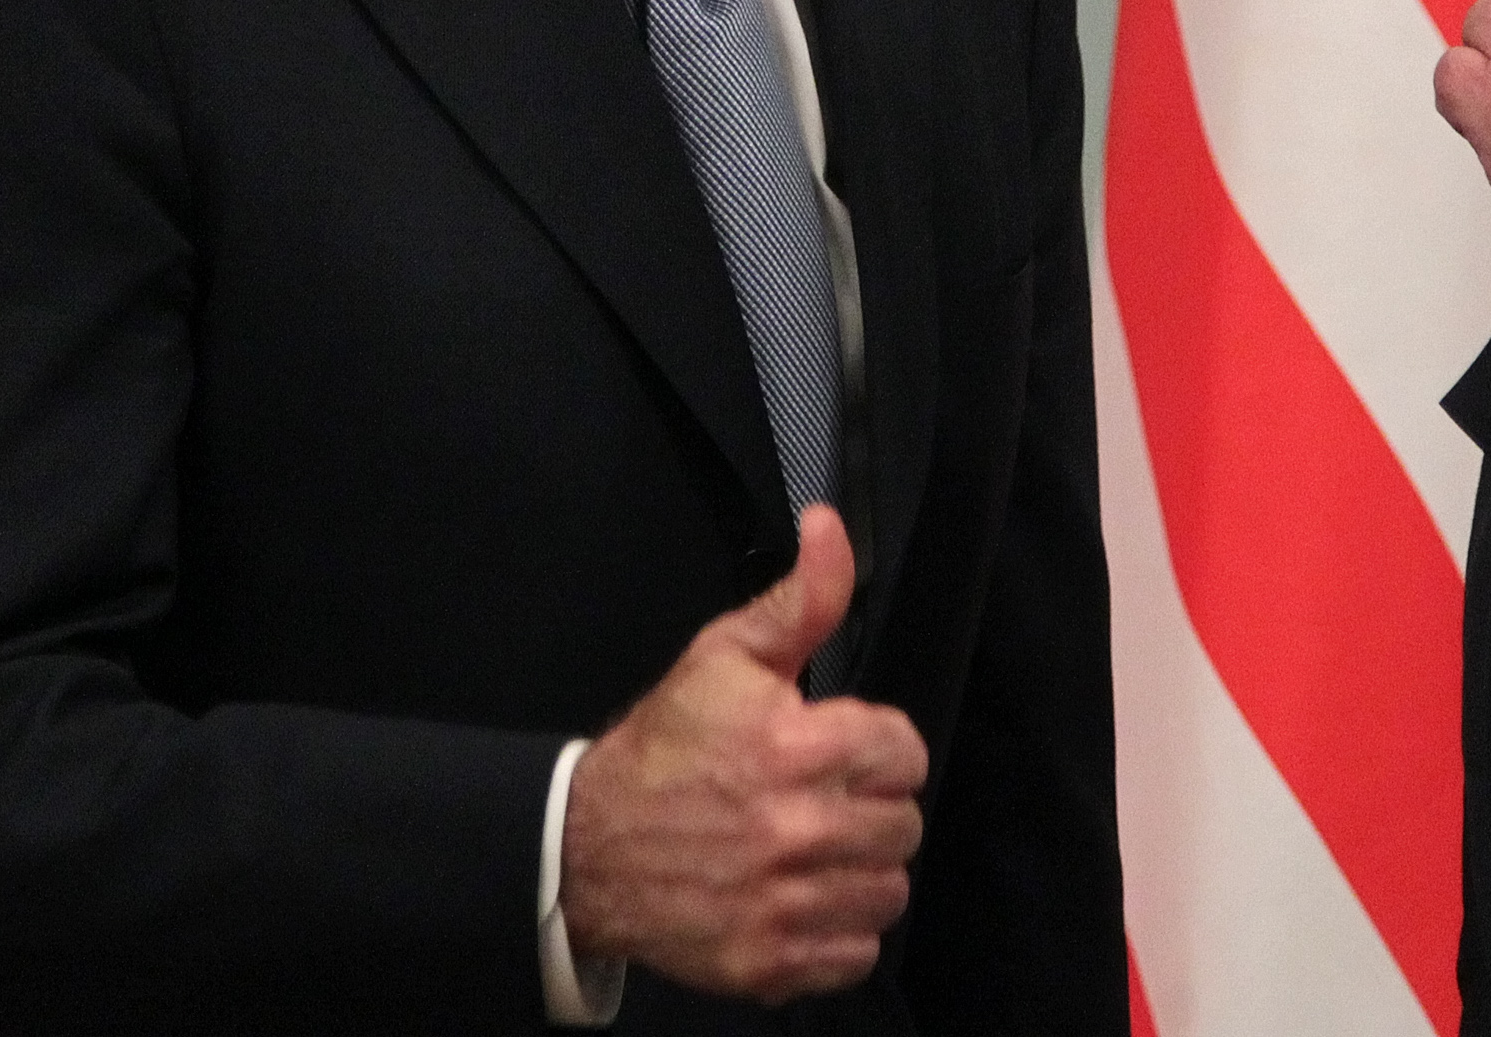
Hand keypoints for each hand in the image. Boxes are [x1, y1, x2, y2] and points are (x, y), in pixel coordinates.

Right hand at [558, 507, 928, 1003]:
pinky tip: (802, 899)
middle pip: (904, 824)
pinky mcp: (769, 962)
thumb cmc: (664, 749)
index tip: (843, 751)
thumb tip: (832, 528)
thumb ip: (801, 598)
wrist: (585, 849)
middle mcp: (797, 828)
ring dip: (861, 872)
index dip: (878, 748)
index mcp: (795, 746)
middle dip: (871, 808)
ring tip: (816, 852)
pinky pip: (857, 953)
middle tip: (823, 801)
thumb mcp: (725, 656)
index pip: (905, 752)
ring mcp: (783, 902)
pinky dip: (838, 933)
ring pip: (888, 890)